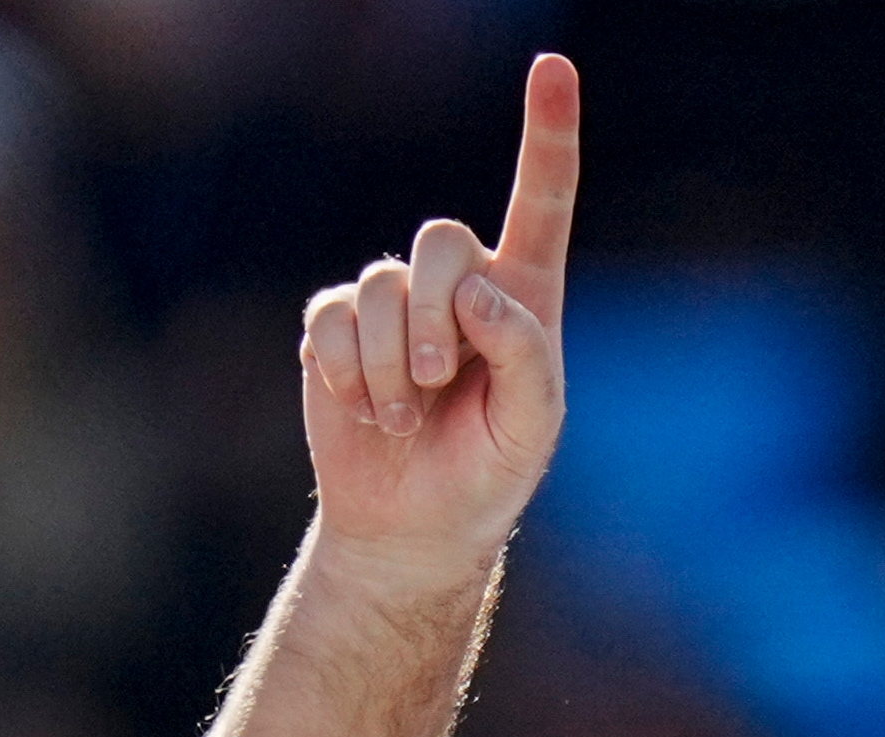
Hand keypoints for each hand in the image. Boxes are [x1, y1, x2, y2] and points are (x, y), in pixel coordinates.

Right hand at [298, 53, 578, 577]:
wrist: (413, 522)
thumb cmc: (488, 471)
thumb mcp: (532, 424)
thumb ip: (523, 352)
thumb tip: (479, 292)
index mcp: (526, 295)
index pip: (541, 200)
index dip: (547, 133)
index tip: (553, 66)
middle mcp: (461, 285)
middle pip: (442, 240)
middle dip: (435, 315)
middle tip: (436, 379)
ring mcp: (394, 302)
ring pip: (381, 286)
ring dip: (389, 363)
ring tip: (403, 413)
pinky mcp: (337, 326)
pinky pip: (330, 316)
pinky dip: (346, 370)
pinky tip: (364, 408)